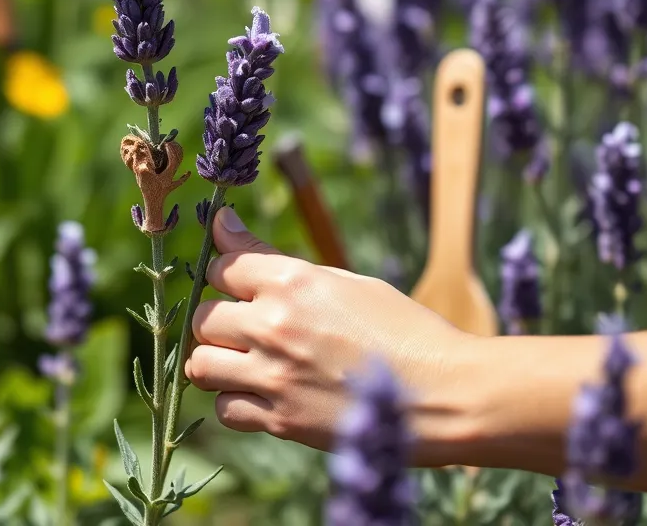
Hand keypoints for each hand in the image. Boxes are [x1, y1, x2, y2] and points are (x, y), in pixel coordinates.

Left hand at [185, 206, 477, 465]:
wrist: (445, 396)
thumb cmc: (404, 330)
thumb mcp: (345, 282)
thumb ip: (276, 260)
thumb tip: (223, 225)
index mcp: (292, 282)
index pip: (220, 266)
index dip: (228, 274)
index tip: (239, 282)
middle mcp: (273, 325)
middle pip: (203, 316)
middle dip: (219, 319)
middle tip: (247, 326)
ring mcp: (274, 376)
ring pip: (200, 364)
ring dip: (216, 360)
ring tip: (243, 361)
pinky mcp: (281, 421)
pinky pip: (225, 409)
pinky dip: (236, 402)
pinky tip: (262, 393)